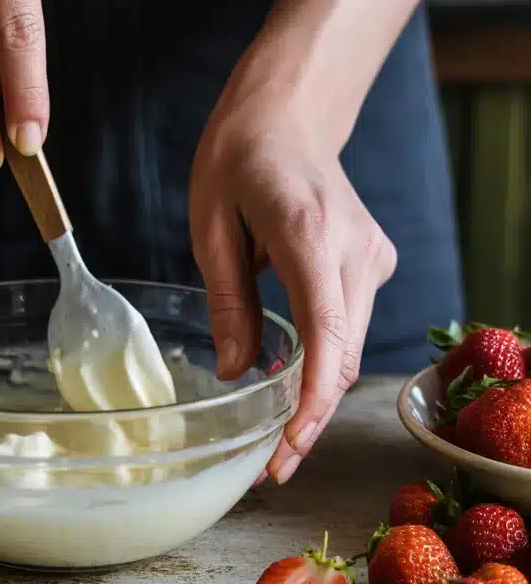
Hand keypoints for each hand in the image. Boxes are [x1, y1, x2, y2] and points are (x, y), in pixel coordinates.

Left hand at [189, 88, 396, 483]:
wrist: (289, 117)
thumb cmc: (239, 161)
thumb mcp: (211, 227)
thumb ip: (229, 302)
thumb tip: (238, 373)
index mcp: (308, 233)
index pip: (326, 336)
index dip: (311, 403)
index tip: (288, 450)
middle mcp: (354, 249)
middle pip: (343, 355)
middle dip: (309, 417)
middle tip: (270, 466)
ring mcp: (371, 255)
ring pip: (351, 347)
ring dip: (317, 394)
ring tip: (276, 438)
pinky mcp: (372, 262)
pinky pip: (350, 326)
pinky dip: (324, 360)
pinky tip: (292, 383)